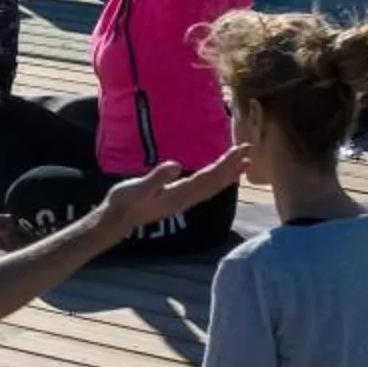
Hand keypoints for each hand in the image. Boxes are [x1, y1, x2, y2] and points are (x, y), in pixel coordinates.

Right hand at [100, 144, 249, 234]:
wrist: (118, 219)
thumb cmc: (125, 201)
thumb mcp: (138, 188)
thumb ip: (157, 178)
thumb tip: (176, 165)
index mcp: (180, 194)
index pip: (209, 177)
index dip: (225, 163)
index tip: (240, 150)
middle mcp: (187, 199)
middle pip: (216, 181)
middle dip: (233, 165)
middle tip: (249, 147)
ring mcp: (184, 201)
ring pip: (213, 186)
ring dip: (229, 173)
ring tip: (244, 161)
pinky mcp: (179, 199)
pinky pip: (205, 189)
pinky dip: (218, 180)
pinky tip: (222, 175)